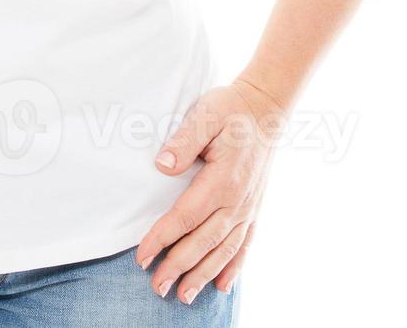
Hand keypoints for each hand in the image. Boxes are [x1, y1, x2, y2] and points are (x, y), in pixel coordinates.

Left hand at [135, 79, 286, 303]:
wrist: (265, 108)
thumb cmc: (229, 111)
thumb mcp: (205, 115)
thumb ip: (183, 141)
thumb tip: (163, 165)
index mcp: (223, 179)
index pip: (186, 216)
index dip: (162, 238)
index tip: (141, 257)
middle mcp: (239, 200)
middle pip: (204, 241)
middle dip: (179, 266)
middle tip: (156, 287)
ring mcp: (249, 207)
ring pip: (225, 249)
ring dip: (204, 274)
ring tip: (184, 296)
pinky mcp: (254, 208)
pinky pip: (245, 244)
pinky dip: (235, 267)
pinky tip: (223, 287)